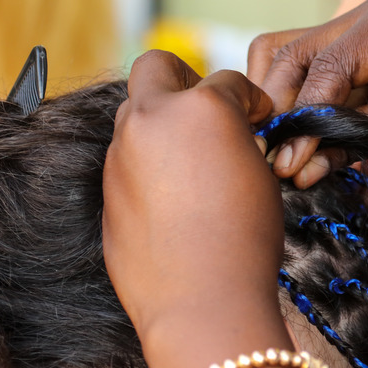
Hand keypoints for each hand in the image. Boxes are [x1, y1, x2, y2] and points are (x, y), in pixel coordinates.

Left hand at [103, 51, 297, 367]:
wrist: (202, 301)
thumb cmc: (245, 240)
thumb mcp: (260, 176)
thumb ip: (238, 138)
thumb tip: (232, 134)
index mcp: (203, 108)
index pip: (229, 81)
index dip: (252, 100)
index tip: (259, 118)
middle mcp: (154, 117)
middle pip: (158, 67)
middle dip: (186, 78)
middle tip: (210, 110)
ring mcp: (122, 151)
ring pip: (138, 112)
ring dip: (165, 121)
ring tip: (193, 160)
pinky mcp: (107, 185)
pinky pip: (128, 155)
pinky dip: (149, 160)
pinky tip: (173, 194)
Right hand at [248, 0, 367, 187]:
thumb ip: (353, 139)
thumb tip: (292, 163)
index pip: (327, 63)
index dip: (303, 116)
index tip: (289, 161)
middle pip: (294, 52)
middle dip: (284, 110)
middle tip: (278, 161)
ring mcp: (362, 31)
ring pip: (291, 58)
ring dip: (285, 107)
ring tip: (289, 155)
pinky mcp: (360, 56)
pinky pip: (312, 75)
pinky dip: (303, 109)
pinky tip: (306, 145)